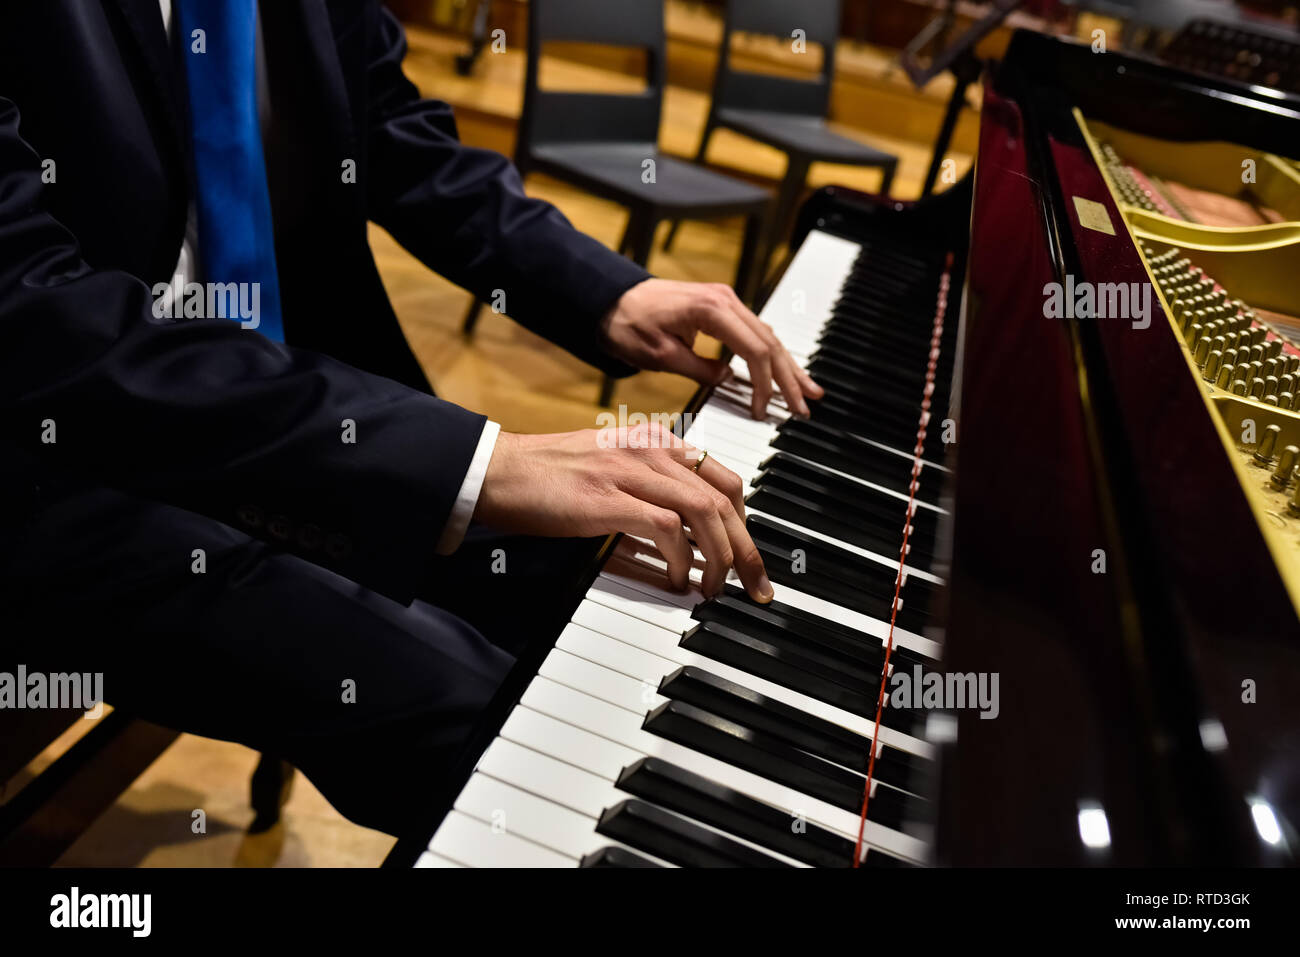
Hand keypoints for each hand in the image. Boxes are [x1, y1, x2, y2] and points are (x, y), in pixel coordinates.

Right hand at [474, 422, 773, 601]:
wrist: (497, 471)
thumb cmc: (548, 478)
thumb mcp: (611, 475)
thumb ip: (650, 500)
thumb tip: (685, 549)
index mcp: (655, 442)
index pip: (723, 480)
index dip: (745, 524)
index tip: (750, 560)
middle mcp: (650, 449)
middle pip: (723, 498)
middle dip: (747, 549)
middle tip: (755, 587)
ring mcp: (629, 471)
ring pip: (703, 511)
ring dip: (719, 557)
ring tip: (714, 588)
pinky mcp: (608, 497)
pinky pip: (666, 529)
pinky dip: (680, 559)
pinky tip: (677, 579)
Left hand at [600, 278, 823, 418]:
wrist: (610, 299)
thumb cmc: (629, 324)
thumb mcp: (661, 355)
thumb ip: (699, 370)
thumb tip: (728, 382)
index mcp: (713, 310)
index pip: (754, 350)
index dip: (764, 384)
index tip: (764, 411)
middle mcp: (725, 300)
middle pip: (769, 342)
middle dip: (788, 378)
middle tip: (804, 407)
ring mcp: (725, 301)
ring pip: (767, 336)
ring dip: (787, 366)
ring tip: (808, 392)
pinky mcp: (720, 307)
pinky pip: (754, 332)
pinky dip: (771, 354)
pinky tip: (784, 371)